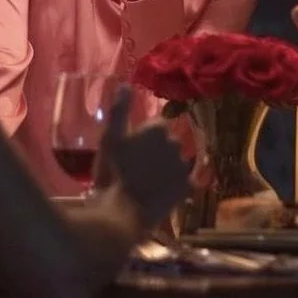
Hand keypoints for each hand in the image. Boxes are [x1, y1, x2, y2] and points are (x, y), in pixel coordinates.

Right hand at [96, 87, 189, 229]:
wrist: (124, 212)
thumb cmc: (113, 173)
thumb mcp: (111, 139)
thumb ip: (119, 110)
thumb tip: (126, 84)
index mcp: (158, 129)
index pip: (155, 127)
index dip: (142, 139)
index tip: (130, 152)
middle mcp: (176, 143)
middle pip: (166, 144)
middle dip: (156, 152)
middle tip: (136, 168)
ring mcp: (183, 166)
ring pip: (174, 162)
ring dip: (165, 168)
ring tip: (146, 183)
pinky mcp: (187, 188)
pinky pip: (181, 182)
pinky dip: (173, 186)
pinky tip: (158, 194)